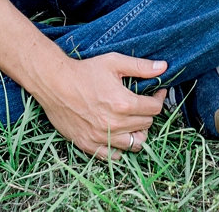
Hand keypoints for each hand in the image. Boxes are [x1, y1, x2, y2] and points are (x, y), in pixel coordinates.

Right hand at [29, 53, 167, 159]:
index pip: (154, 109)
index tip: (157, 92)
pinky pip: (112, 156)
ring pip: (134, 144)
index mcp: (123, 103)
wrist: (55, 84)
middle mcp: (114, 123)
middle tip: (142, 104)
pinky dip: (119, 148)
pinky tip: (118, 135)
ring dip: (137, 132)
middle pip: (146, 125)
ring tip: (132, 121)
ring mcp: (101, 137)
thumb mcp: (114, 62)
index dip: (159, 98)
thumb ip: (141, 67)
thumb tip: (164, 67)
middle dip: (148, 114)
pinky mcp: (88, 144)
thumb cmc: (84, 71)